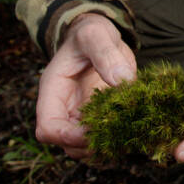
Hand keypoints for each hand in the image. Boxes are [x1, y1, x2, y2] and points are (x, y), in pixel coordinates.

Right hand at [34, 13, 135, 159]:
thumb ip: (105, 53)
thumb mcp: (95, 34)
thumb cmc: (91, 33)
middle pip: (67, 146)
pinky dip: (118, 143)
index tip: (94, 129)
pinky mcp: (101, 119)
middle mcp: (64, 110)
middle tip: (118, 133)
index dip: (67, 137)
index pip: (48, 129)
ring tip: (129, 134)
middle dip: (90, 146)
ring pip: (86, 149)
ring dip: (105, 149)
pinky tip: (136, 131)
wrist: (100, 37)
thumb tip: (121, 79)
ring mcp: (82, 117)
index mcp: (53, 92)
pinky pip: (104, 141)